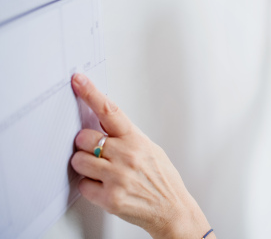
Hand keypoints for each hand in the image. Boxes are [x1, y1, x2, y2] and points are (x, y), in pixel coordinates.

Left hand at [70, 73, 212, 238]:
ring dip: (84, 166)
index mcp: (136, 140)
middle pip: (84, 138)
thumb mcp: (150, 150)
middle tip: (96, 152)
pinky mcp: (110, 198)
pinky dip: (89, 187)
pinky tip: (104, 187)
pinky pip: (83, 185)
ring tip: (100, 171)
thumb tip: (102, 126)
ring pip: (78, 161)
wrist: (172, 209)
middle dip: (84, 144)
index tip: (78, 81)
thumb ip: (126, 138)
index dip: (91, 93)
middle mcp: (127, 156)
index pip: (110, 110)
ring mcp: (118, 177)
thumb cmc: (162, 180)